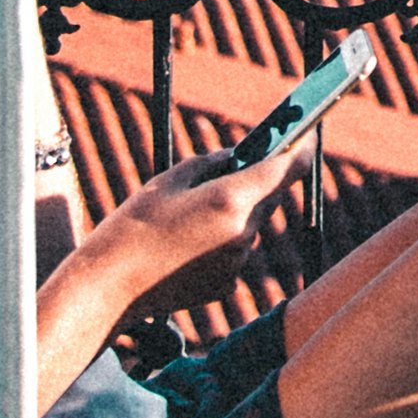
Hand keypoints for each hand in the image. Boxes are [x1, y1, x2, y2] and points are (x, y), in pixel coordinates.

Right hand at [125, 128, 305, 290]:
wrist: (111, 284)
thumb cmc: (135, 225)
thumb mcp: (171, 179)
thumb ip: (214, 163)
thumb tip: (241, 157)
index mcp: (231, 199)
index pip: (287, 167)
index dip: (301, 147)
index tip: (307, 133)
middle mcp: (243, 232)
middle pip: (268, 196)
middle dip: (256, 182)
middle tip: (230, 172)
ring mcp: (238, 262)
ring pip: (248, 225)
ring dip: (233, 215)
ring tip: (187, 219)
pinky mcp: (228, 284)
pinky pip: (234, 252)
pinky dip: (219, 244)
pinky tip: (184, 248)